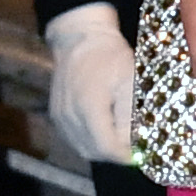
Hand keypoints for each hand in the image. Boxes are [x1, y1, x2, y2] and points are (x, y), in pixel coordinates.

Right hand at [42, 0, 138, 168]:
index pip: (106, 148)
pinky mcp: (56, 115)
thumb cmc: (109, 56)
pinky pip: (73, 139)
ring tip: (119, 139)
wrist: (78, 39)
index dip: (124, 156)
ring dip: (102, 150)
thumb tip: (135, 143)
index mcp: (89, 107)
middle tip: (132, 148)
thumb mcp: (129, 80)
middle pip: (94, 152)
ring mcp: (60, 117)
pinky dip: (90, 142)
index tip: (139, 155)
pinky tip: (103, 132)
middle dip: (115, 155)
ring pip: (82, 148)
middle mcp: (69, 116)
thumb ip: (131, 115)